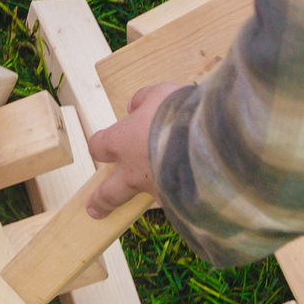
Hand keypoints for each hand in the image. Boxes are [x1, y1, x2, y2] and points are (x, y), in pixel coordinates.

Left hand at [87, 81, 183, 214]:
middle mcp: (133, 172)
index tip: (102, 147)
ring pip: (146, 200)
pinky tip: (193, 192)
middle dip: (100, 201)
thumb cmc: (178, 113)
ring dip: (150, 197)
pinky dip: (180, 198)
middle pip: (108, 193)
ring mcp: (155, 191)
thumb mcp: (159, 94)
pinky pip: (175, 203)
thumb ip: (143, 100)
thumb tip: (134, 107)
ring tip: (159, 196)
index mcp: (121, 143)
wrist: (209, 142)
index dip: (100, 146)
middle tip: (94, 209)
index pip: (97, 147)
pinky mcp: (179, 203)